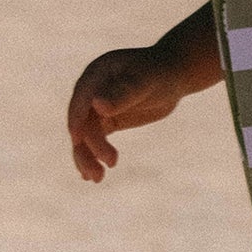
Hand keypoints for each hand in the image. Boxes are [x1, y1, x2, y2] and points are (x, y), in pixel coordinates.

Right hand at [67, 46, 190, 181]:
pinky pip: (95, 140)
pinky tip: (92, 176)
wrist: (175, 74)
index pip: (80, 102)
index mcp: (95, 75)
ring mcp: (98, 107)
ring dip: (87, 157)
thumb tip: (97, 105)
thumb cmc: (160, 73)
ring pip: (86, 136)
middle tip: (99, 173)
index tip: (79, 142)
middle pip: (82, 123)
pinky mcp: (107, 120)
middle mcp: (91, 91)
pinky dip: (93, 156)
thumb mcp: (144, 82)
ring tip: (97, 179)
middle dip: (87, 148)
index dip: (77, 122)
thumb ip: (122, 93)